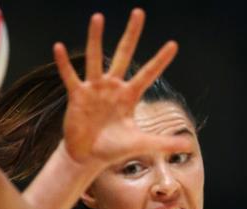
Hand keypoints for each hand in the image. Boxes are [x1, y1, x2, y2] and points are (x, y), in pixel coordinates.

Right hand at [53, 8, 184, 163]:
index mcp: (130, 96)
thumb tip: (188, 144)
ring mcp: (94, 89)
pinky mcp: (77, 96)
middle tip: (139, 12)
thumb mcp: (141, 144)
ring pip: (95, 58)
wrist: (88, 156)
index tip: (173, 44)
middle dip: (131, 35)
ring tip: (98, 17)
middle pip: (124, 55)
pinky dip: (64, 63)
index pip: (148, 74)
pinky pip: (70, 76)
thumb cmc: (114, 148)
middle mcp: (113, 87)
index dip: (160, 60)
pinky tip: (59, 47)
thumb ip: (163, 142)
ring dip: (96, 38)